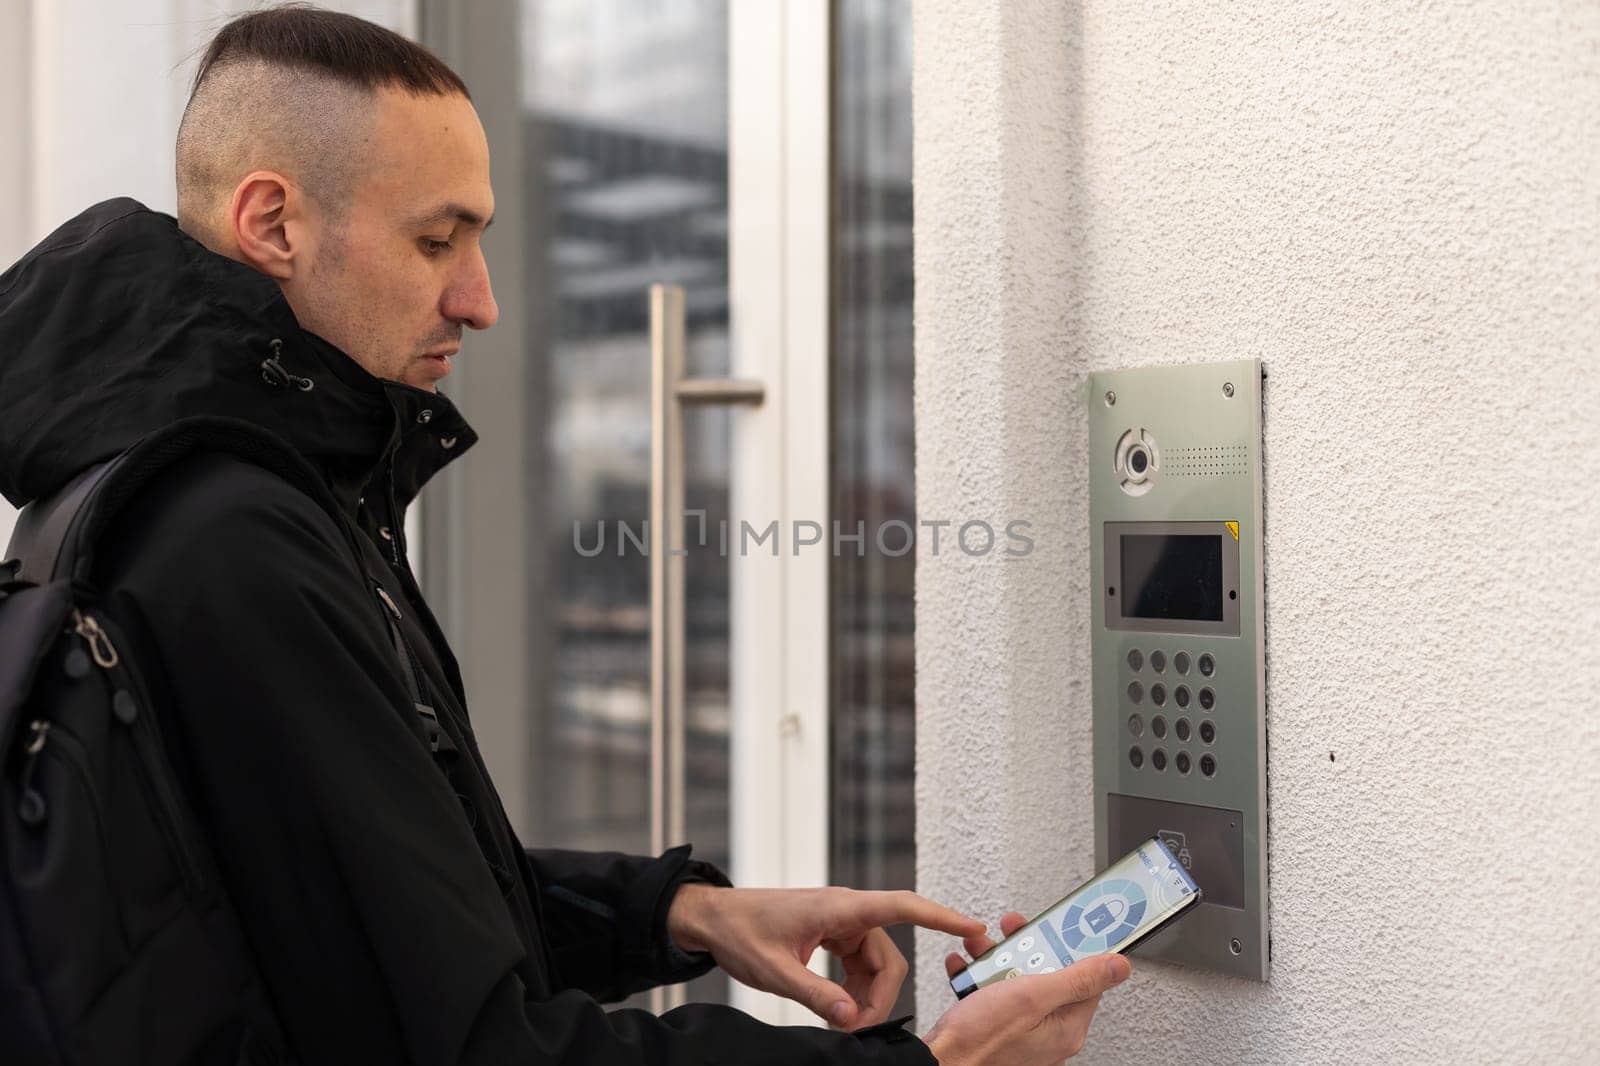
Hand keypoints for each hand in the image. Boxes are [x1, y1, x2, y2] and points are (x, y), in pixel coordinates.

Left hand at [668, 885, 984, 1029]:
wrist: (713, 918)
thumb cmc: (740, 932)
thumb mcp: (773, 971)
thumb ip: (815, 995)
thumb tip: (852, 1018)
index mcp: (839, 907)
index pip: (901, 906)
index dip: (941, 916)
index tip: (972, 927)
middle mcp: (847, 911)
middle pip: (889, 956)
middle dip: (881, 997)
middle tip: (856, 1030)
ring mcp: (841, 923)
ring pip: (876, 964)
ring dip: (867, 997)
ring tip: (842, 1023)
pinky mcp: (833, 935)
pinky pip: (859, 964)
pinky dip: (854, 990)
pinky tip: (837, 1008)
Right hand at [921, 911, 1130, 1064]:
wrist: (940, 1061)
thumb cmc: (980, 1039)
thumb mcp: (1033, 996)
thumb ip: (1077, 978)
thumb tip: (1118, 966)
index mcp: (1066, 1026)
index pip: (1085, 978)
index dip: (1071, 946)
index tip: (1062, 924)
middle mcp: (1049, 1031)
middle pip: (1049, 975)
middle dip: (1027, 948)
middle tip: (1012, 932)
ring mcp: (1022, 1030)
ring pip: (1018, 980)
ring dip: (998, 958)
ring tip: (981, 948)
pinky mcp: (997, 1027)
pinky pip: (995, 993)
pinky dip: (981, 976)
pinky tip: (968, 966)